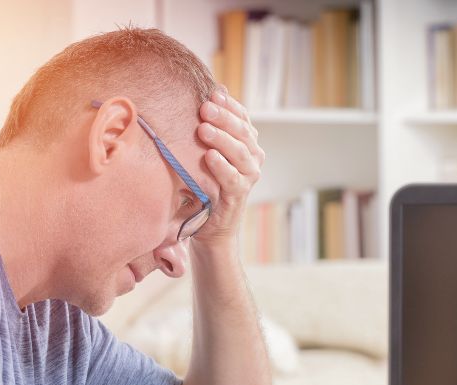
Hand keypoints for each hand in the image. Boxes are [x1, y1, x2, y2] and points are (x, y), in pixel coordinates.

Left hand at [194, 89, 264, 244]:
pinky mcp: (239, 194)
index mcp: (248, 142)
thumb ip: (214, 125)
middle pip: (242, 132)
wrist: (212, 221)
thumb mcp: (210, 149)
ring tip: (203, 129)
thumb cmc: (208, 179)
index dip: (229, 105)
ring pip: (239, 152)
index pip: (243, 117)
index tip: (212, 93)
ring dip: (222, 139)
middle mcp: (253, 157)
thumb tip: (214, 91)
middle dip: (224, 118)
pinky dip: (222, 167)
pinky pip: (232, 178)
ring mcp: (249, 175)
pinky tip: (209, 156)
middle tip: (205, 108)